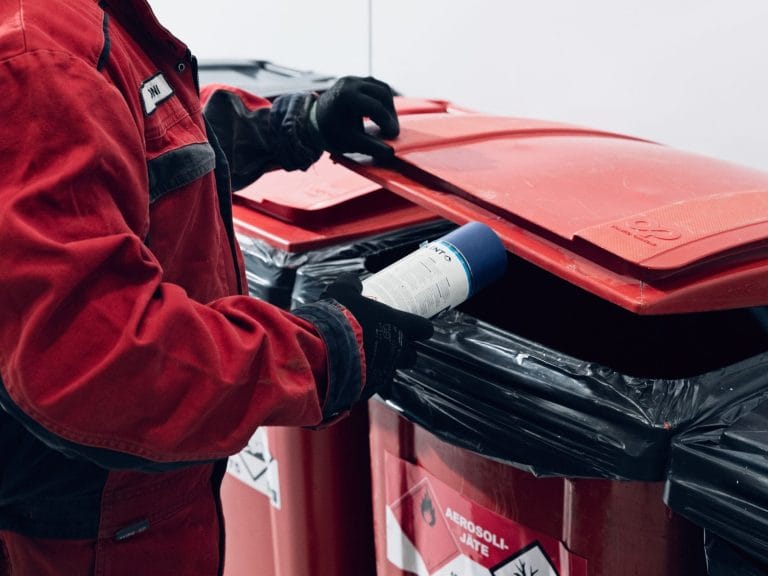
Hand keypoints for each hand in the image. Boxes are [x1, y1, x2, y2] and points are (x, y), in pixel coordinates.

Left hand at [311, 76, 398, 157]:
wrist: (313, 120)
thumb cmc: (330, 132)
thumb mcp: (349, 142)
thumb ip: (369, 146)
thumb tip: (389, 151)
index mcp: (345, 96)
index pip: (375, 107)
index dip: (387, 122)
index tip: (393, 135)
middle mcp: (350, 83)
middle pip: (382, 94)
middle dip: (390, 113)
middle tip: (393, 131)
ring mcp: (353, 79)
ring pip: (382, 88)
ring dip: (389, 106)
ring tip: (389, 123)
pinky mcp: (357, 81)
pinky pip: (377, 86)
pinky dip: (384, 100)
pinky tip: (384, 114)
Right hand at [322, 273, 432, 397]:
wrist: (323, 351)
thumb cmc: (338, 319)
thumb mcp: (341, 291)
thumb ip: (350, 284)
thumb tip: (352, 282)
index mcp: (397, 325)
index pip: (424, 328)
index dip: (422, 328)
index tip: (417, 326)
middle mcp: (397, 350)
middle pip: (412, 354)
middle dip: (403, 350)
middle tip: (388, 342)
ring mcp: (385, 371)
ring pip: (392, 371)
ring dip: (384, 365)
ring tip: (367, 358)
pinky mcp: (370, 387)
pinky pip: (373, 383)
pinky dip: (366, 378)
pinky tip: (352, 371)